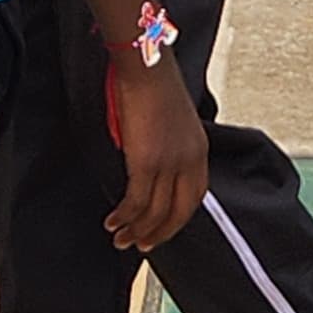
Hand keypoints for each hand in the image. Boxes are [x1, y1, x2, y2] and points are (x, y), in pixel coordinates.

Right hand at [102, 56, 207, 251]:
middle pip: (178, 212)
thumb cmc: (154, 86)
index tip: (163, 230)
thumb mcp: (173, 121)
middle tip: (142, 245)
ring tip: (120, 239)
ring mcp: (169, 163)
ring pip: (154, 211)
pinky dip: (123, 216)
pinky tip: (113, 222)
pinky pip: (136, 201)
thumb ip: (170, 148)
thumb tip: (150, 171)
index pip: (194, 197)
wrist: (146, 67)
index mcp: (199, 151)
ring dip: (136, 230)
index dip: (178, 219)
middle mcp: (189, 161)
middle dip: (158, 233)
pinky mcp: (146, 162)